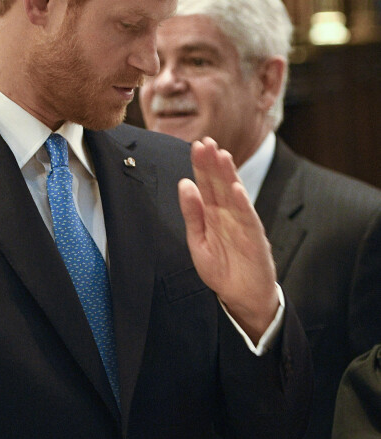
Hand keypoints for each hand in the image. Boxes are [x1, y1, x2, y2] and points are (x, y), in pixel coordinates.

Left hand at [178, 137, 277, 340]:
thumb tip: (184, 184)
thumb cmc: (222, 269)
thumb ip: (192, 214)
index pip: (206, 185)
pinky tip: (237, 189)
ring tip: (221, 156)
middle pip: (219, 184)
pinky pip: (248, 219)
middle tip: (205, 141)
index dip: (201, 165)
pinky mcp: (254, 239)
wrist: (243, 297)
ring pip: (234, 196)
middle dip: (212, 163)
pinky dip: (243, 204)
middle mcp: (229, 214)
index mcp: (213, 214)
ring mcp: (242, 224)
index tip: (196, 145)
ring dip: (228, 175)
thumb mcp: (198, 241)